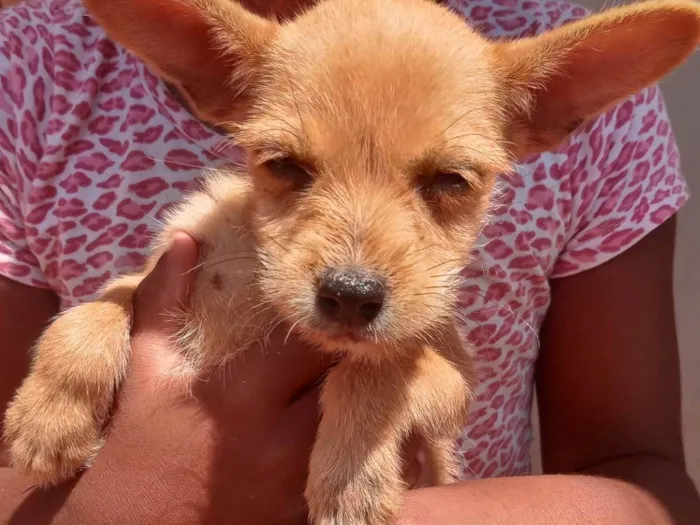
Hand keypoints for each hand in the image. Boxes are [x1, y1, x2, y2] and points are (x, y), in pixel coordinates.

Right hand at [8, 233, 428, 524]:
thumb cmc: (140, 443)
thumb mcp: (148, 368)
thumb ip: (166, 299)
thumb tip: (185, 238)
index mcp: (244, 391)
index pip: (314, 340)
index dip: (332, 321)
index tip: (339, 310)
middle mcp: (280, 435)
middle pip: (346, 380)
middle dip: (353, 358)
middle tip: (364, 338)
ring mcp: (296, 478)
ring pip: (354, 423)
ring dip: (356, 399)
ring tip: (361, 379)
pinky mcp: (301, 509)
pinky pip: (344, 466)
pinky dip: (350, 444)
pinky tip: (350, 429)